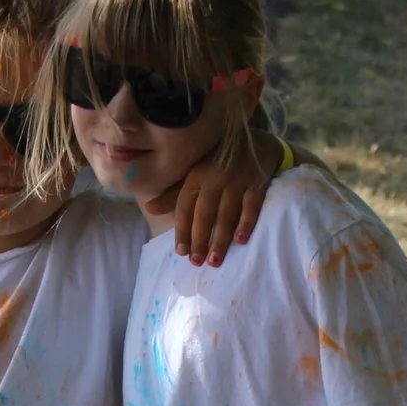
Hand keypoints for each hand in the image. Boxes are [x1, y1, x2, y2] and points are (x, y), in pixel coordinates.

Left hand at [153, 141, 273, 265]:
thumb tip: (149, 208)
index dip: (182, 229)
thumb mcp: (194, 173)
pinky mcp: (257, 183)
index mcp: (196, 175)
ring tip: (215, 261)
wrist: (256, 143)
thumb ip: (174, 194)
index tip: (181, 252)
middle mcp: (215, 177)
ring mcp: (237, 180)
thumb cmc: (219, 163)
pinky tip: (240, 240)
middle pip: (205, 213)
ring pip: (227, 213)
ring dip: (220, 239)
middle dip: (200, 239)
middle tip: (196, 262)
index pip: (185, 206)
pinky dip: (246, 223)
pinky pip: (251, 206)